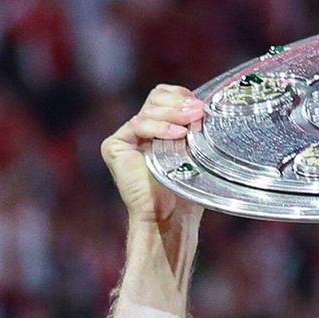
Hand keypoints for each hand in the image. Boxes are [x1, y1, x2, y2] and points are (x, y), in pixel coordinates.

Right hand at [101, 84, 206, 228]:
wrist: (169, 219)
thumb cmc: (185, 194)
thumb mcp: (194, 155)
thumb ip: (194, 130)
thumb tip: (203, 107)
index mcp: (156, 129)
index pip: (163, 98)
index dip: (180, 96)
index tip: (200, 105)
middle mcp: (138, 131)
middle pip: (155, 99)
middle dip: (179, 103)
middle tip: (199, 111)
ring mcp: (124, 137)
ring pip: (148, 110)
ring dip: (173, 113)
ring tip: (193, 119)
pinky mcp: (114, 146)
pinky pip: (137, 126)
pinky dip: (159, 128)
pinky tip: (177, 134)